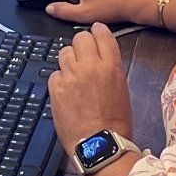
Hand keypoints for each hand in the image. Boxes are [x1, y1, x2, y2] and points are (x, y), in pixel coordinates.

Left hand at [48, 23, 133, 151]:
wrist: (99, 144)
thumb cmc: (115, 122)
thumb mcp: (121, 88)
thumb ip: (109, 68)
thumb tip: (99, 58)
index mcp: (111, 66)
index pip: (102, 34)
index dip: (97, 31)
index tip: (95, 32)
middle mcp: (90, 66)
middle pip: (80, 38)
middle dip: (81, 45)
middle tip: (82, 56)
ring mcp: (71, 76)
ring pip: (64, 52)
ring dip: (69, 61)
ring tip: (73, 75)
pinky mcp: (56, 88)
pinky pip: (54, 74)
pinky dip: (59, 80)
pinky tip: (66, 91)